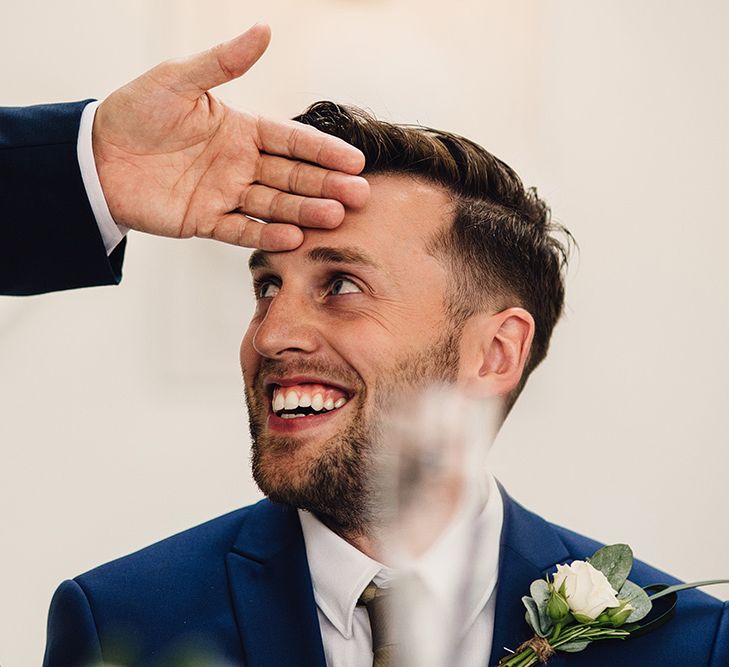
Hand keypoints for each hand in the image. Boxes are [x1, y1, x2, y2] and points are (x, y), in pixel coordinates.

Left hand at [92, 24, 368, 250]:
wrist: (94, 157)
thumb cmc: (135, 111)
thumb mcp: (178, 79)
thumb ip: (222, 62)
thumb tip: (264, 28)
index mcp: (240, 129)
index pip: (291, 140)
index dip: (322, 150)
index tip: (354, 160)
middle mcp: (240, 163)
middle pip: (292, 176)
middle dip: (326, 185)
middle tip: (358, 195)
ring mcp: (225, 194)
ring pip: (273, 205)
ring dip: (304, 211)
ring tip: (334, 217)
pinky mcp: (205, 221)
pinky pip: (240, 230)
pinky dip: (265, 236)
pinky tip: (292, 238)